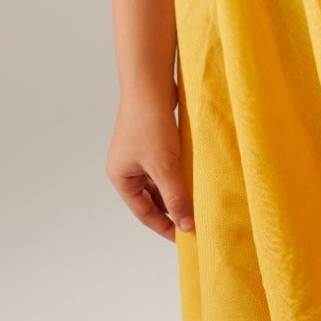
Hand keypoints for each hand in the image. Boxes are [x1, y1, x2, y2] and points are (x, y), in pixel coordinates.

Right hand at [107, 88, 194, 241]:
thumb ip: (176, 197)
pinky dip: (181, 172)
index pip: (144, 213)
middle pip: (152, 198)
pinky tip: (196, 176)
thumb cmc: (150, 123)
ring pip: (162, 181)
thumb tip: (187, 226)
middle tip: (196, 221)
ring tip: (199, 200)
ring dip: (178, 189)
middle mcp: (127, 166)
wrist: (151, 81)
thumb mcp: (165, 166)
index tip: (186, 239)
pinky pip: (168, 164)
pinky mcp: (153, 139)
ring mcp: (140, 152)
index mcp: (121, 176)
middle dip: (173, 208)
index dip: (165, 227)